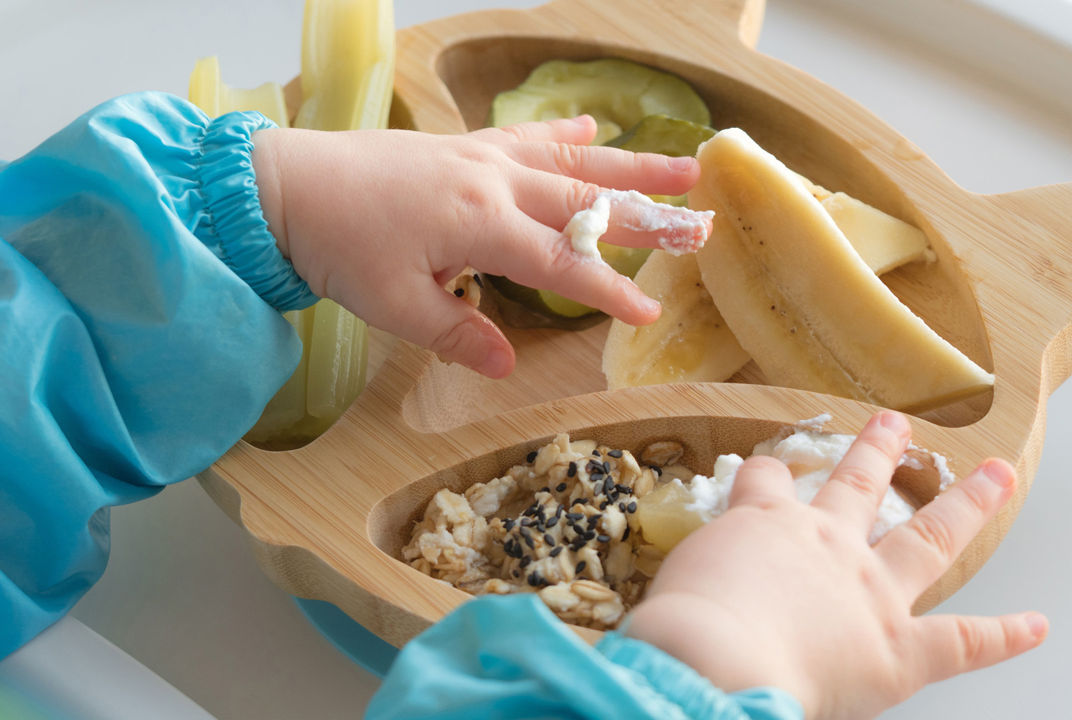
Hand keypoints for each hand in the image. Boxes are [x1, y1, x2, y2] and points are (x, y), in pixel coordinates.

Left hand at [250, 117, 706, 377]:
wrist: (283, 187)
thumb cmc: (337, 248)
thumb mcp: (396, 305)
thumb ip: (458, 333)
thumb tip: (507, 367)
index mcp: (481, 225)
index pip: (563, 263)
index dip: (609, 291)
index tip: (648, 313)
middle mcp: (494, 182)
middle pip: (588, 203)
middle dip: (649, 217)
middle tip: (701, 225)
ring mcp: (481, 157)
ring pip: (572, 162)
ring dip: (630, 165)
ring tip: (683, 164)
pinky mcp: (463, 145)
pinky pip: (527, 137)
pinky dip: (564, 134)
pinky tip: (593, 128)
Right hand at [625, 411, 1047, 718]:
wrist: (715, 661)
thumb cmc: (681, 630)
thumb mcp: (672, 589)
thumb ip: (689, 591)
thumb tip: (669, 627)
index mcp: (765, 526)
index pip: (765, 485)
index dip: (765, 475)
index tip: (765, 469)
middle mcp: (826, 545)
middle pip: (858, 484)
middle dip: (878, 451)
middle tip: (895, 423)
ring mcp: (871, 592)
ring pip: (928, 536)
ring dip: (966, 503)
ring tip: (994, 473)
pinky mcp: (901, 649)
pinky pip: (964, 641)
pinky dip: (1004, 636)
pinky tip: (1039, 626)